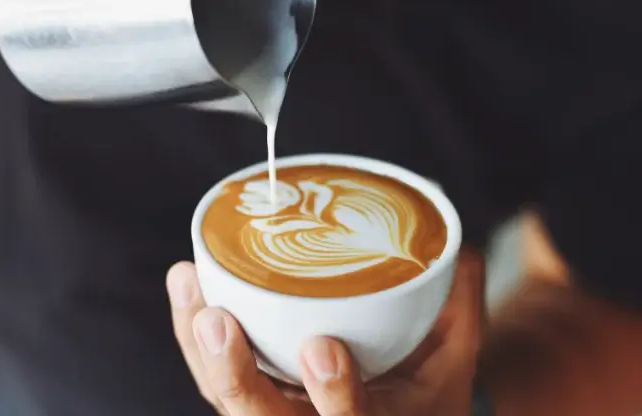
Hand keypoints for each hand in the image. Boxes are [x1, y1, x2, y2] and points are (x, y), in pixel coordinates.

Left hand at [167, 248, 484, 414]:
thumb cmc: (420, 396)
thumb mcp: (450, 361)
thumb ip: (456, 308)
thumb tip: (458, 247)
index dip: (336, 396)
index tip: (322, 347)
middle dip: (234, 374)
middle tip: (217, 321)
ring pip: (224, 396)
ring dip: (198, 345)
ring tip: (188, 283)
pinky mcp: (248, 397)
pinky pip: (211, 375)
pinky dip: (193, 334)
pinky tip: (187, 286)